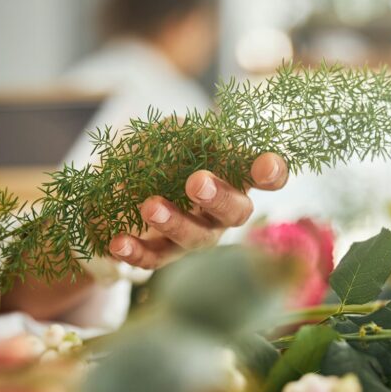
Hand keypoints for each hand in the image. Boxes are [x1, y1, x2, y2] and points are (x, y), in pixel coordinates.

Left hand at [109, 152, 288, 269]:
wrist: (118, 187)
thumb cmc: (160, 153)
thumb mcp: (168, 135)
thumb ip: (179, 132)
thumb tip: (178, 134)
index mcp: (234, 176)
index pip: (267, 175)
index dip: (272, 172)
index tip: (267, 166)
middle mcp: (223, 212)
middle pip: (236, 213)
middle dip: (219, 198)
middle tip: (197, 182)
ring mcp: (196, 236)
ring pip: (196, 239)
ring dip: (174, 223)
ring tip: (150, 206)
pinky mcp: (164, 254)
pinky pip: (154, 259)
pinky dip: (136, 252)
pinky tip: (118, 242)